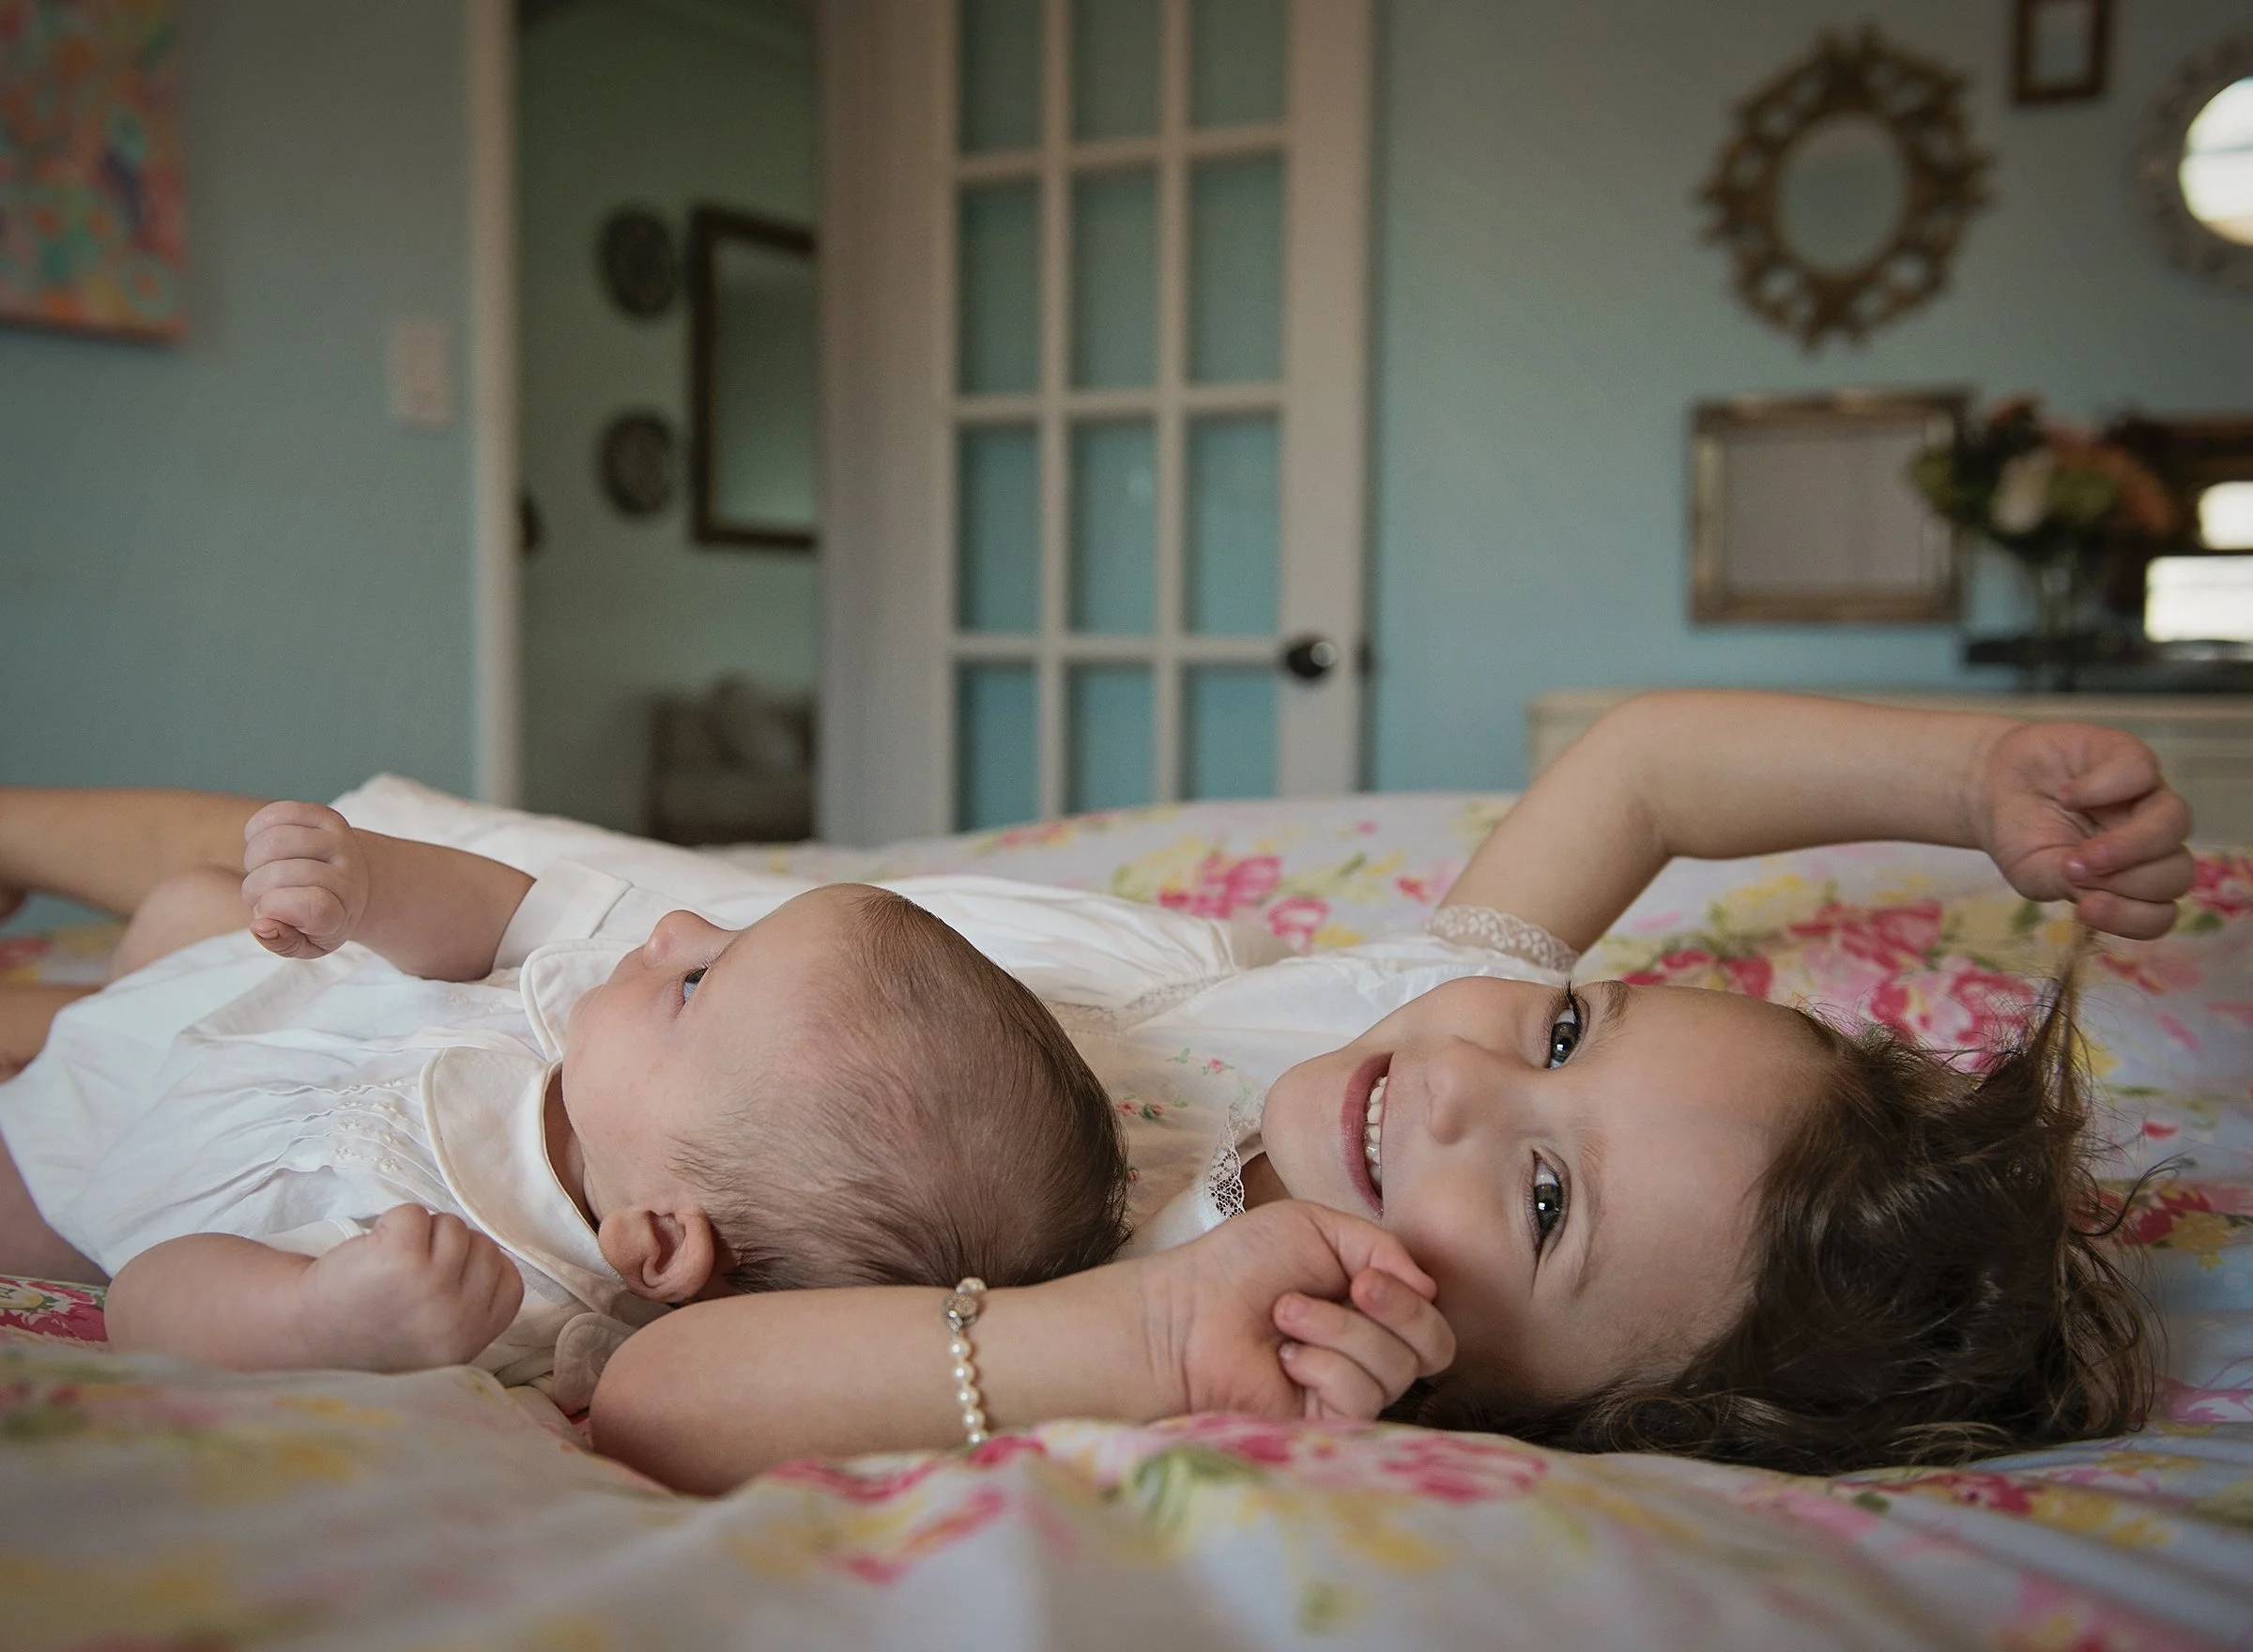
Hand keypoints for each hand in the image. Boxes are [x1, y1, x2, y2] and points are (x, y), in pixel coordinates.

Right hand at [242, 800, 369, 957]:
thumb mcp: (306, 944)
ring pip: (274, 842)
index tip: (269, 915)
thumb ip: (283, 942)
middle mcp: (349, 874)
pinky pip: (277, 813)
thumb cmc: (318, 920)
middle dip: (255, 889)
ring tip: (263, 870)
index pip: (312, 906)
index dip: (275, 909)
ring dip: (253, 859)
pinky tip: (263, 845)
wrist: (351, 885)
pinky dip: (257, 829)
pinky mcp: (326, 816)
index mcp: (343, 912)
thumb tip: (260, 925)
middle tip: (262, 895)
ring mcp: (340, 841)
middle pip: (279, 874)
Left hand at [295, 1204, 523, 1371]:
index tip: (439, 1284)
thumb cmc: (376, 1330)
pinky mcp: (398, 1257)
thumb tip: (495, 1254)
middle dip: (447, 1251)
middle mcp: (458, 1316)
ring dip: (421, 1235)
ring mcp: (430, 1286)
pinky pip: (415, 1213)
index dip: (476, 1272)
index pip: (510, 1280)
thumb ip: (475, 1309)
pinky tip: (373, 1253)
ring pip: (452, 1226)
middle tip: (407, 1280)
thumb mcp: (441, 1339)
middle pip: (483, 1246)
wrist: (306, 1333)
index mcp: (474, 1338)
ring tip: (389, 1267)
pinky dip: (393, 1223)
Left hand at [1142, 1201, 1454, 1421]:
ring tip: (1285, 1315)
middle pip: (1434, 1347)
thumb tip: (1430, 1286)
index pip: (1430, 1312)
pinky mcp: (1328, 1423)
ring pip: (1395, 1368)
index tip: (1368, 1275)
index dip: (1411, 1295)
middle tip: (1353, 1288)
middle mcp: (1368, 1348)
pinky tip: (1284, 1357)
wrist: (1187, 1310)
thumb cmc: (1240, 1265)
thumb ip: (1380, 1246)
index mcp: (1369, 1303)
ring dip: (1339, 1330)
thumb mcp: (1314, 1227)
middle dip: (1399, 1310)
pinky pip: (1361, 1396)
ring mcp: (1349, 1388)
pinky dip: (1323, 1365)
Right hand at [1973, 721, 2194, 940]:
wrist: (1991, 786)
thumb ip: (2070, 888)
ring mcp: (2146, 797)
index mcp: (2132, 879)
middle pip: (2176, 873)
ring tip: (2083, 849)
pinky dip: (2101, 789)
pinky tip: (2068, 794)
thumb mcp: (2035, 874)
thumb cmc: (2020, 836)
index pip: (2159, 912)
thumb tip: (2096, 895)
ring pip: (2174, 824)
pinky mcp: (2131, 755)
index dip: (2132, 918)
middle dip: (2129, 881)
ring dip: (2130, 845)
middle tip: (2074, 870)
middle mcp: (2151, 841)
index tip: (2084, 908)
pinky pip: (2141, 773)